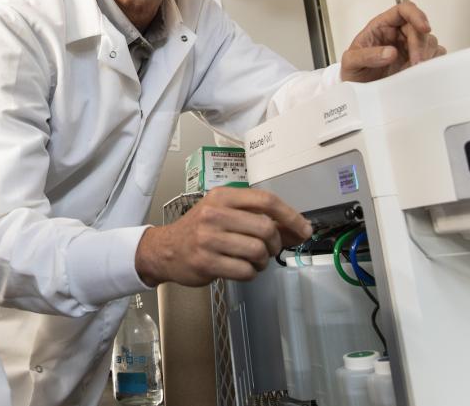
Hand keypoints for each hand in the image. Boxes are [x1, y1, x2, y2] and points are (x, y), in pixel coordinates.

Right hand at [134, 187, 311, 286]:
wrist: (165, 249)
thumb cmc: (199, 229)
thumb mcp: (224, 212)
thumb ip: (257, 216)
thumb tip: (297, 228)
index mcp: (222, 196)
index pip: (266, 200)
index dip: (290, 216)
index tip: (304, 229)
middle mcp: (214, 213)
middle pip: (266, 228)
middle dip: (275, 243)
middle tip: (269, 248)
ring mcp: (209, 238)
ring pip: (257, 251)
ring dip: (263, 261)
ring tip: (253, 260)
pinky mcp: (206, 262)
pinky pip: (245, 271)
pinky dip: (251, 273)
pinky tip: (242, 268)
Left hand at [341, 1, 445, 82]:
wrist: (358, 92)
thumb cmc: (354, 72)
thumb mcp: (350, 63)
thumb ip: (366, 56)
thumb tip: (390, 52)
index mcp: (382, 26)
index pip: (403, 10)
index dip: (416, 15)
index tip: (424, 28)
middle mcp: (398, 34)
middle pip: (419, 29)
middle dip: (420, 45)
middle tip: (415, 63)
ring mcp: (409, 48)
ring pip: (429, 42)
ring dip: (426, 55)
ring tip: (411, 70)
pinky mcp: (417, 61)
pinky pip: (434, 56)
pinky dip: (431, 64)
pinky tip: (418, 74)